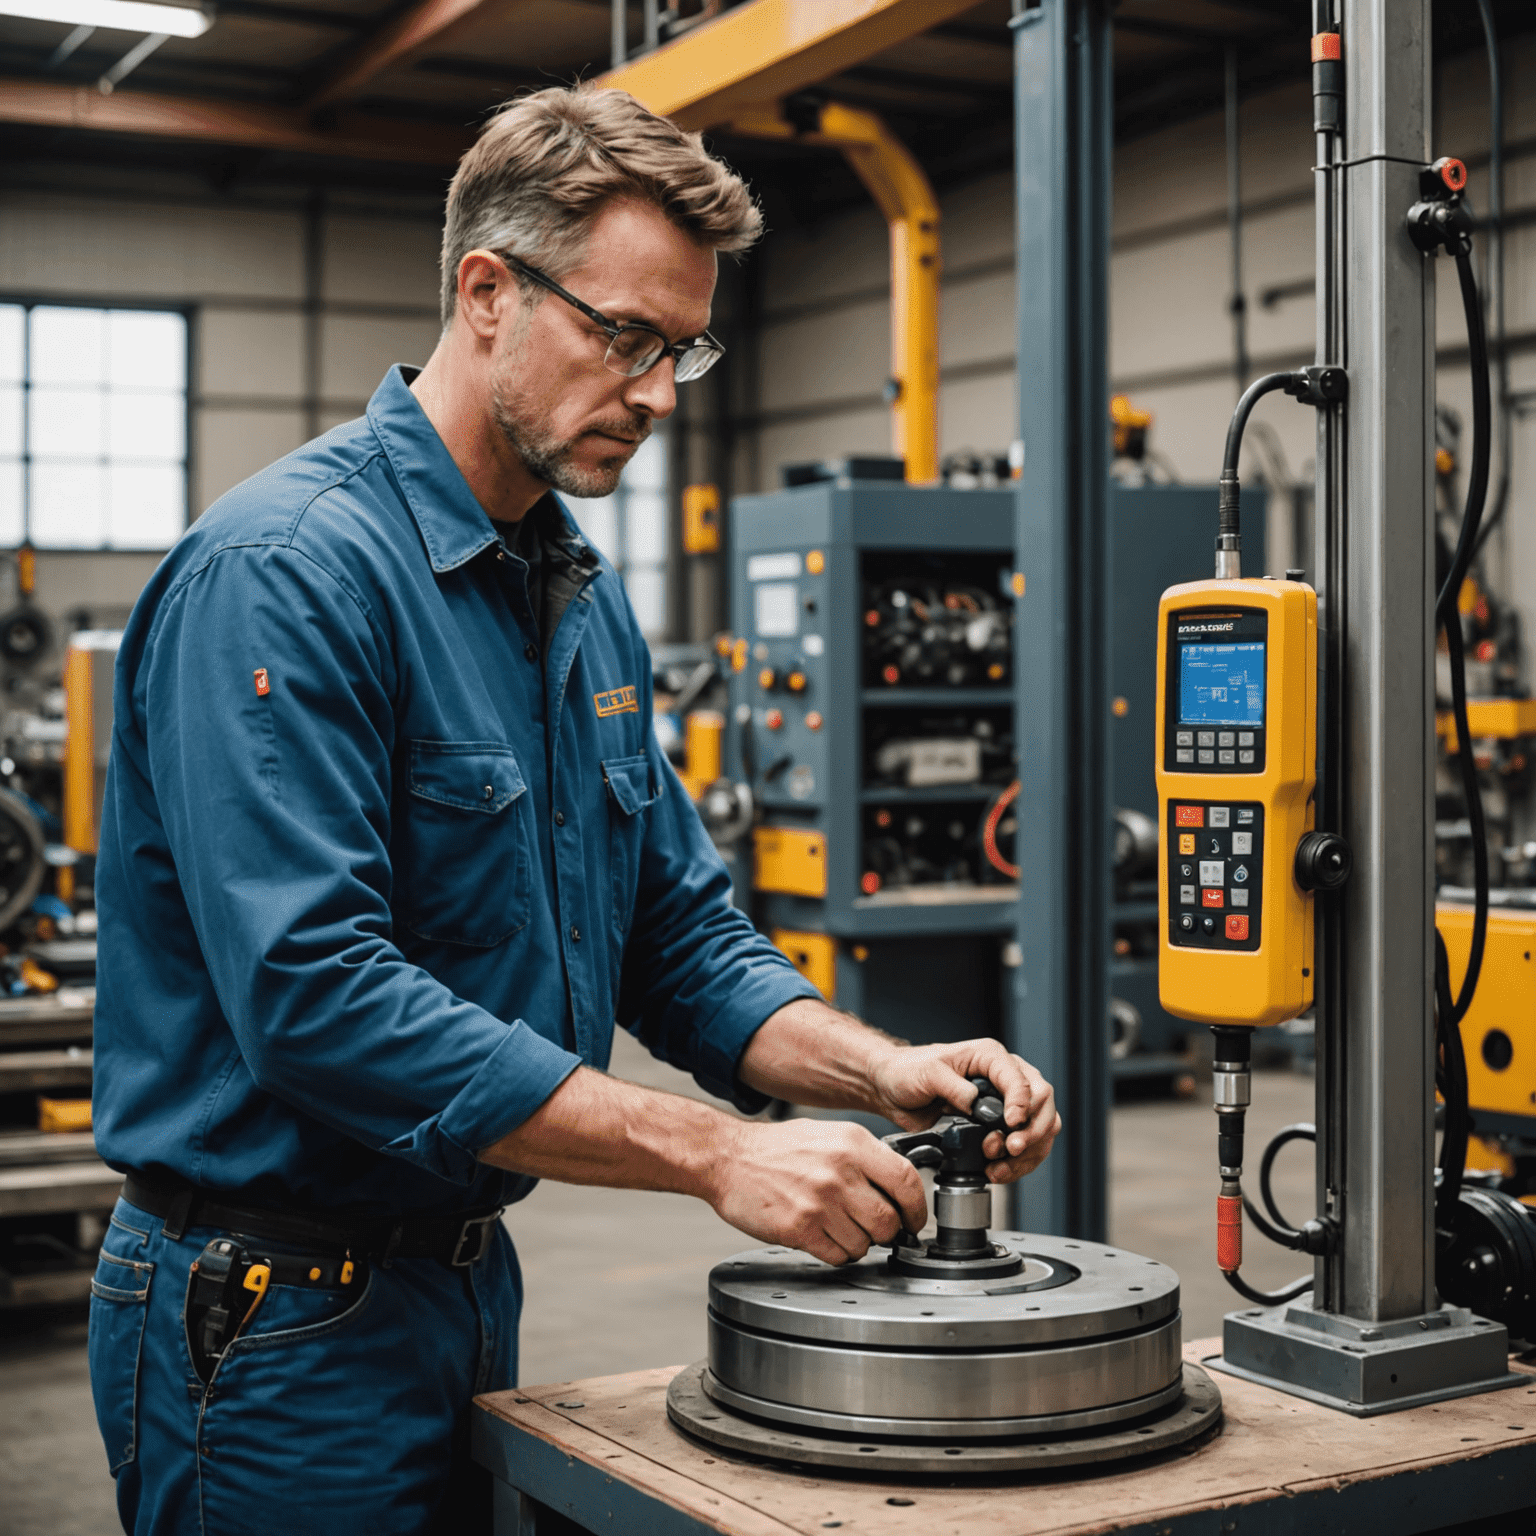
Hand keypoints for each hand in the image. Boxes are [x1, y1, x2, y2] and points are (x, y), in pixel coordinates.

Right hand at [709, 1118, 927, 1265]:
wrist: (728, 1157)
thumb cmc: (778, 1148)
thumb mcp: (830, 1135)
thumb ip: (867, 1158)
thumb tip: (899, 1189)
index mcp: (853, 1143)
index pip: (907, 1182)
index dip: (917, 1209)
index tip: (913, 1221)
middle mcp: (840, 1171)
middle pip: (889, 1221)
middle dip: (886, 1233)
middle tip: (874, 1229)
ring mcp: (820, 1202)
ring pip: (864, 1243)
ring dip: (858, 1244)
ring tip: (839, 1228)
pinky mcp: (800, 1228)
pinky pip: (837, 1256)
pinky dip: (836, 1253)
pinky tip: (822, 1235)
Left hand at [865, 1040, 1060, 1184]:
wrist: (893, 1089)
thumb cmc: (909, 1071)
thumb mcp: (927, 1073)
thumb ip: (953, 1086)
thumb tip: (975, 1103)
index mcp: (990, 1057)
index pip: (1021, 1079)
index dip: (1022, 1103)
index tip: (1012, 1123)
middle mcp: (1004, 1079)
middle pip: (1043, 1103)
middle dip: (1031, 1131)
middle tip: (1010, 1148)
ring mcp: (1004, 1105)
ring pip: (1042, 1128)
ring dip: (1028, 1152)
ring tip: (1000, 1165)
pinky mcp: (997, 1128)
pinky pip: (1025, 1148)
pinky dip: (1019, 1164)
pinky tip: (998, 1171)